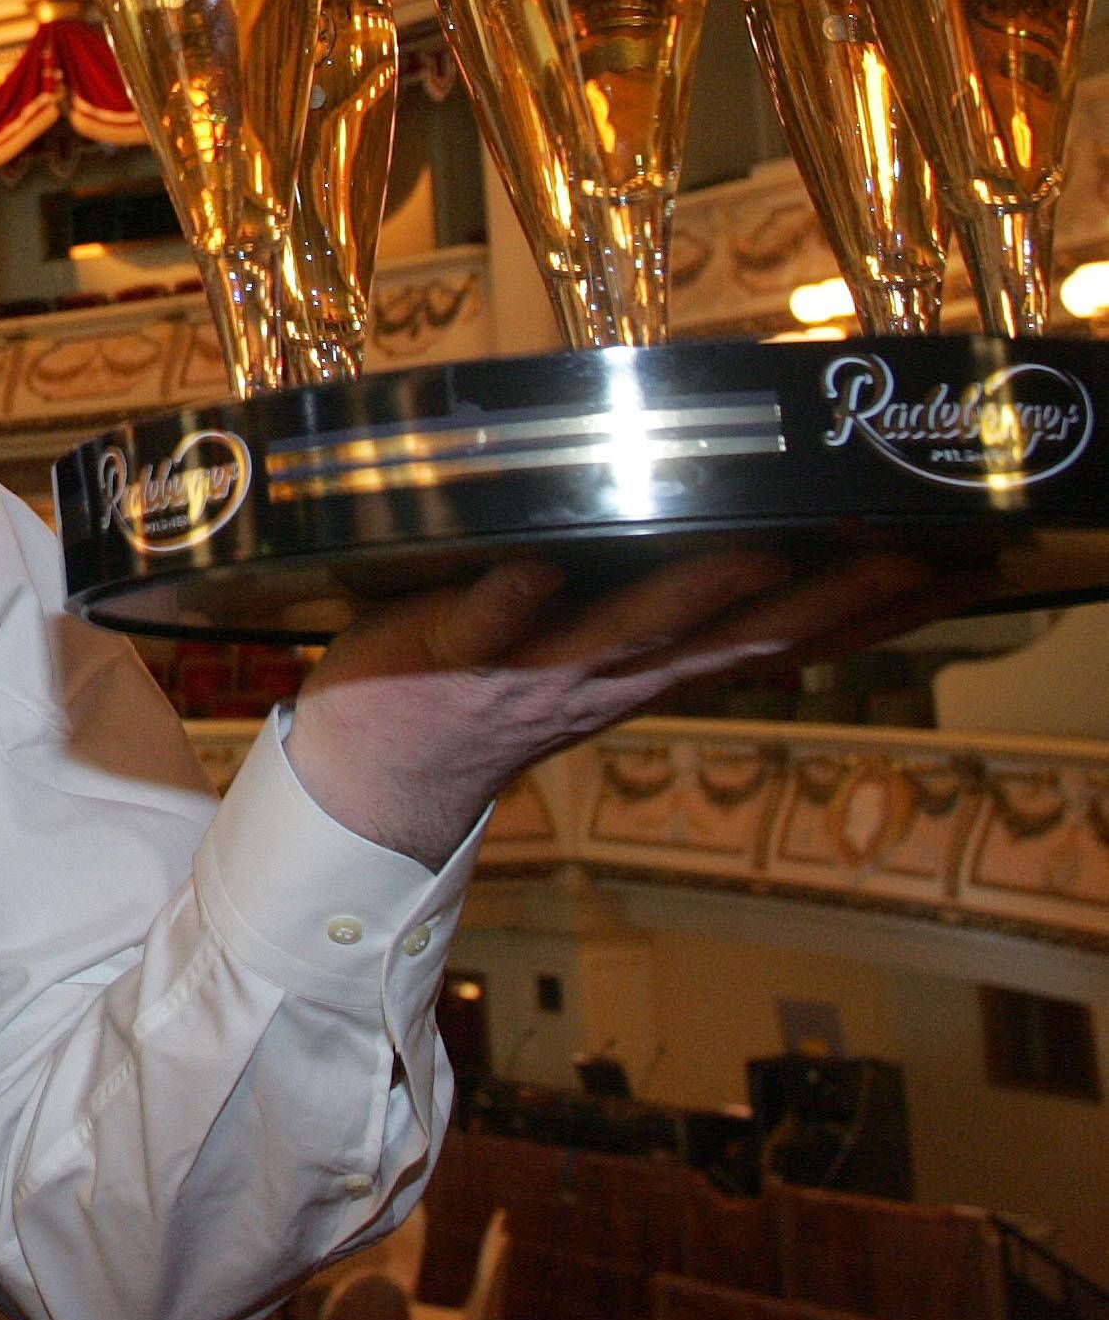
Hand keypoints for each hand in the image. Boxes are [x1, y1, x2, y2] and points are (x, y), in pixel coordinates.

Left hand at [285, 541, 945, 865]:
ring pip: (619, 633)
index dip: (860, 613)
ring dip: (682, 599)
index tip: (945, 570)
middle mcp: (607, 678)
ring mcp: (529, 674)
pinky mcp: (446, 658)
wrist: (374, 769)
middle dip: (815, 602)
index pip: (774, 640)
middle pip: (727, 640)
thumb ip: (663, 612)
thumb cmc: (488, 683)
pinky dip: (502, 602)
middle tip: (900, 561)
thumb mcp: (596, 654)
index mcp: (648, 671)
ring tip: (750, 553)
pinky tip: (528, 570)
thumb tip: (741, 550)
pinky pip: (478, 627)